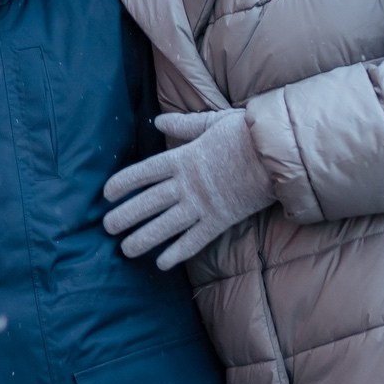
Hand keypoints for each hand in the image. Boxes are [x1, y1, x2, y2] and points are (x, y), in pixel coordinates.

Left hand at [102, 109, 273, 269]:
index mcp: (182, 158)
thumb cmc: (245, 133)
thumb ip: (184, 125)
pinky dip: (177, 252)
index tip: (106, 193)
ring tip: (125, 249)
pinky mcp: (220, 220)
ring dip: (143, 239)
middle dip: (125, 216)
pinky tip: (161, 263)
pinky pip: (194, 240)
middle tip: (106, 228)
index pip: (143, 172)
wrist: (277, 154)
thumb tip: (159, 121)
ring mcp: (202, 204)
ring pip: (166, 225)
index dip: (123, 183)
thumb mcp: (211, 122)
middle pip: (148, 203)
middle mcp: (187, 184)